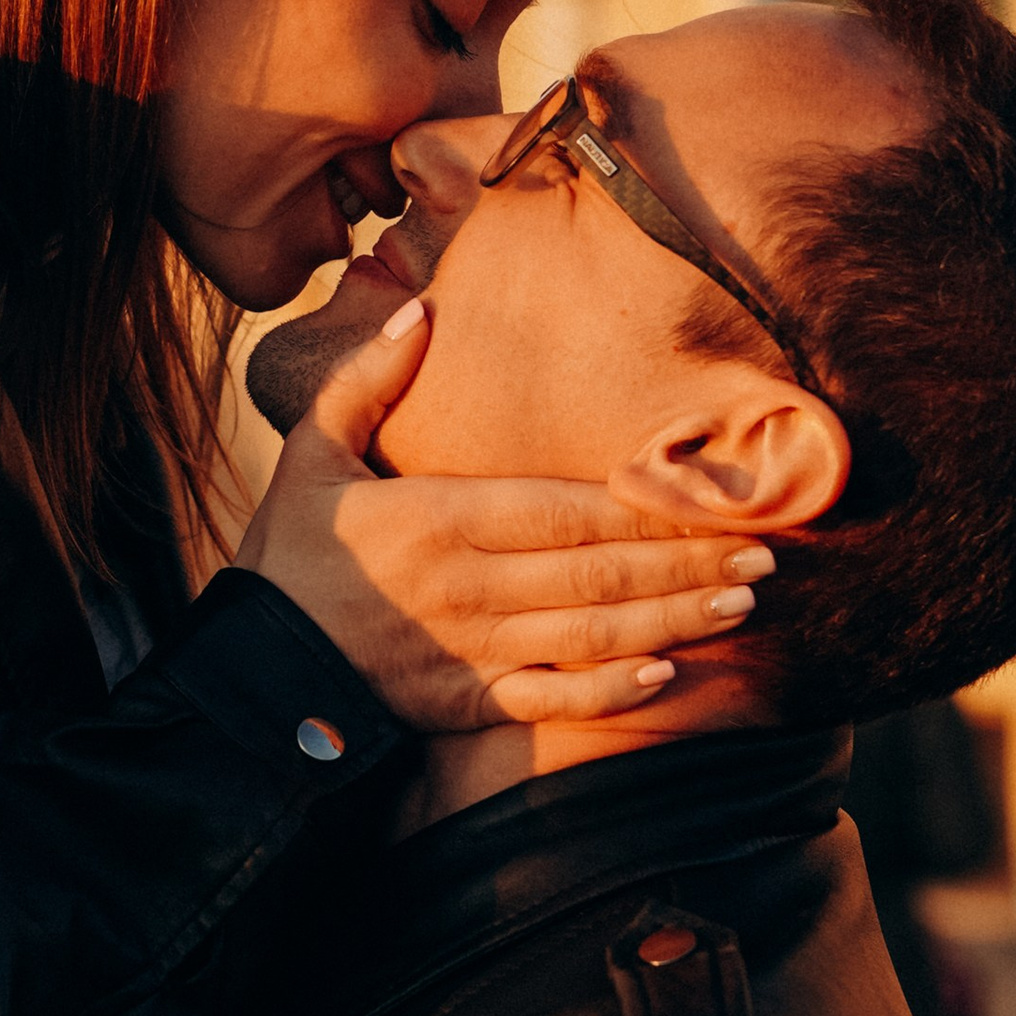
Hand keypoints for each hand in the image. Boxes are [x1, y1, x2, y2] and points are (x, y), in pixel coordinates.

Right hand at [232, 300, 772, 732]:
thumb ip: (368, 382)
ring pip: (592, 635)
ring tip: (741, 605)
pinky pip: (552, 699)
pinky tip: (666, 673)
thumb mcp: (310, 453)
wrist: (250, 672)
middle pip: (599, 574)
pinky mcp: (466, 702)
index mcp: (437, 518)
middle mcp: (467, 586)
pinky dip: (610, 692)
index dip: (648, 511)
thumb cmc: (287, 555)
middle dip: (687, 565)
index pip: (567, 511)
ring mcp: (472, 651)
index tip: (717, 502)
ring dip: (673, 620)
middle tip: (765, 556)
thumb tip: (421, 312)